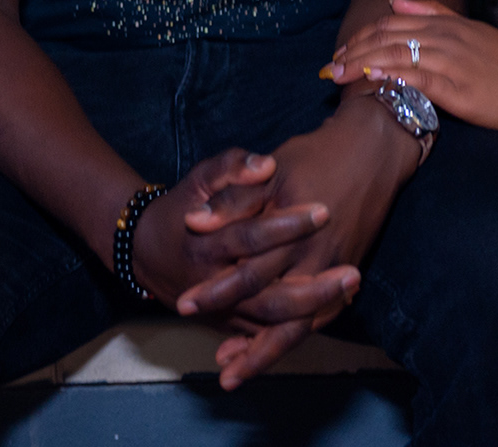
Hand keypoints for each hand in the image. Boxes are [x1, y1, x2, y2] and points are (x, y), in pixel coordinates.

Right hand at [131, 148, 354, 314]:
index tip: (323, 210)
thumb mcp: (199, 178)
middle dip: (311, 286)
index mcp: (205, 244)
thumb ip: (231, 167)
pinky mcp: (228, 322)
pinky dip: (298, 326)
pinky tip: (332, 310)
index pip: (251, 237)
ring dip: (311, 309)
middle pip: (266, 294)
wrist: (145, 251)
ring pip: (270, 321)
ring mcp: (221, 309)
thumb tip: (266, 165)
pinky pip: (264, 333)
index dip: (286, 225)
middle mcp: (212, 284)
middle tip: (352, 271)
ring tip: (350, 288)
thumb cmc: (181, 207)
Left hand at [177, 98, 418, 387]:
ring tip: (236, 373)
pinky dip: (294, 336)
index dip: (216, 290)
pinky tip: (271, 349)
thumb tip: (195, 222)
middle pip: (273, 307)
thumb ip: (233, 200)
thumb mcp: (271, 171)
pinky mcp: (346, 273)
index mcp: (290, 231)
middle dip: (244, 338)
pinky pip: (320, 317)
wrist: (371, 151)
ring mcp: (333, 269)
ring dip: (267, 351)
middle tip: (216, 361)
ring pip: (298, 324)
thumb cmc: (315, 157)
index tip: (185, 304)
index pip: (248, 270)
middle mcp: (314, 257)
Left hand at [329, 0, 497, 132]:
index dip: (361, 37)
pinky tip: (372, 79)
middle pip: (386, 39)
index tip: (340, 53)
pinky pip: (418, 78)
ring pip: (396, 56)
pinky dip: (392, 76)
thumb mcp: (468, 28)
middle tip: (329, 67)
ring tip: (338, 75)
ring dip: (362, 65)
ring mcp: (450, 62)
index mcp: (444, 24)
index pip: (390, 25)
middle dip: (353, 52)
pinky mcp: (457, 88)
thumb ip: (431, 12)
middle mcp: (443, 38)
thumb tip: (395, 1)